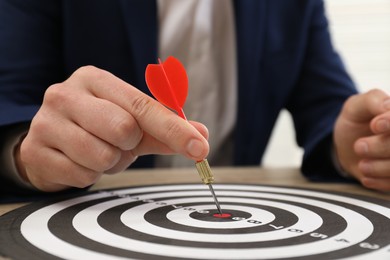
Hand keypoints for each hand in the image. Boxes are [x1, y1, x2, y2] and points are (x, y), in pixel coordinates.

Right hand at [15, 66, 208, 191]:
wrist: (50, 142)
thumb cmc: (96, 128)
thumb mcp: (130, 123)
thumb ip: (164, 129)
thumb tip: (201, 135)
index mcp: (95, 80)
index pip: (142, 105)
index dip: (173, 128)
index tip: (199, 147)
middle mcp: (66, 94)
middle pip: (123, 129)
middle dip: (128, 145)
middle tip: (117, 142)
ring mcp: (46, 122)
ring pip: (103, 157)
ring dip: (109, 163)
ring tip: (97, 152)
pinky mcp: (35, 152)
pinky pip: (83, 176)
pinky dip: (90, 175)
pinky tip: (79, 162)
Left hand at [334, 89, 389, 190]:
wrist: (348, 145)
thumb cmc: (356, 121)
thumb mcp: (356, 106)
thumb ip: (372, 100)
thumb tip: (387, 107)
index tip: (375, 125)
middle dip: (381, 147)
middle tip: (359, 146)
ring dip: (380, 167)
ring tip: (362, 164)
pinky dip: (381, 182)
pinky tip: (366, 177)